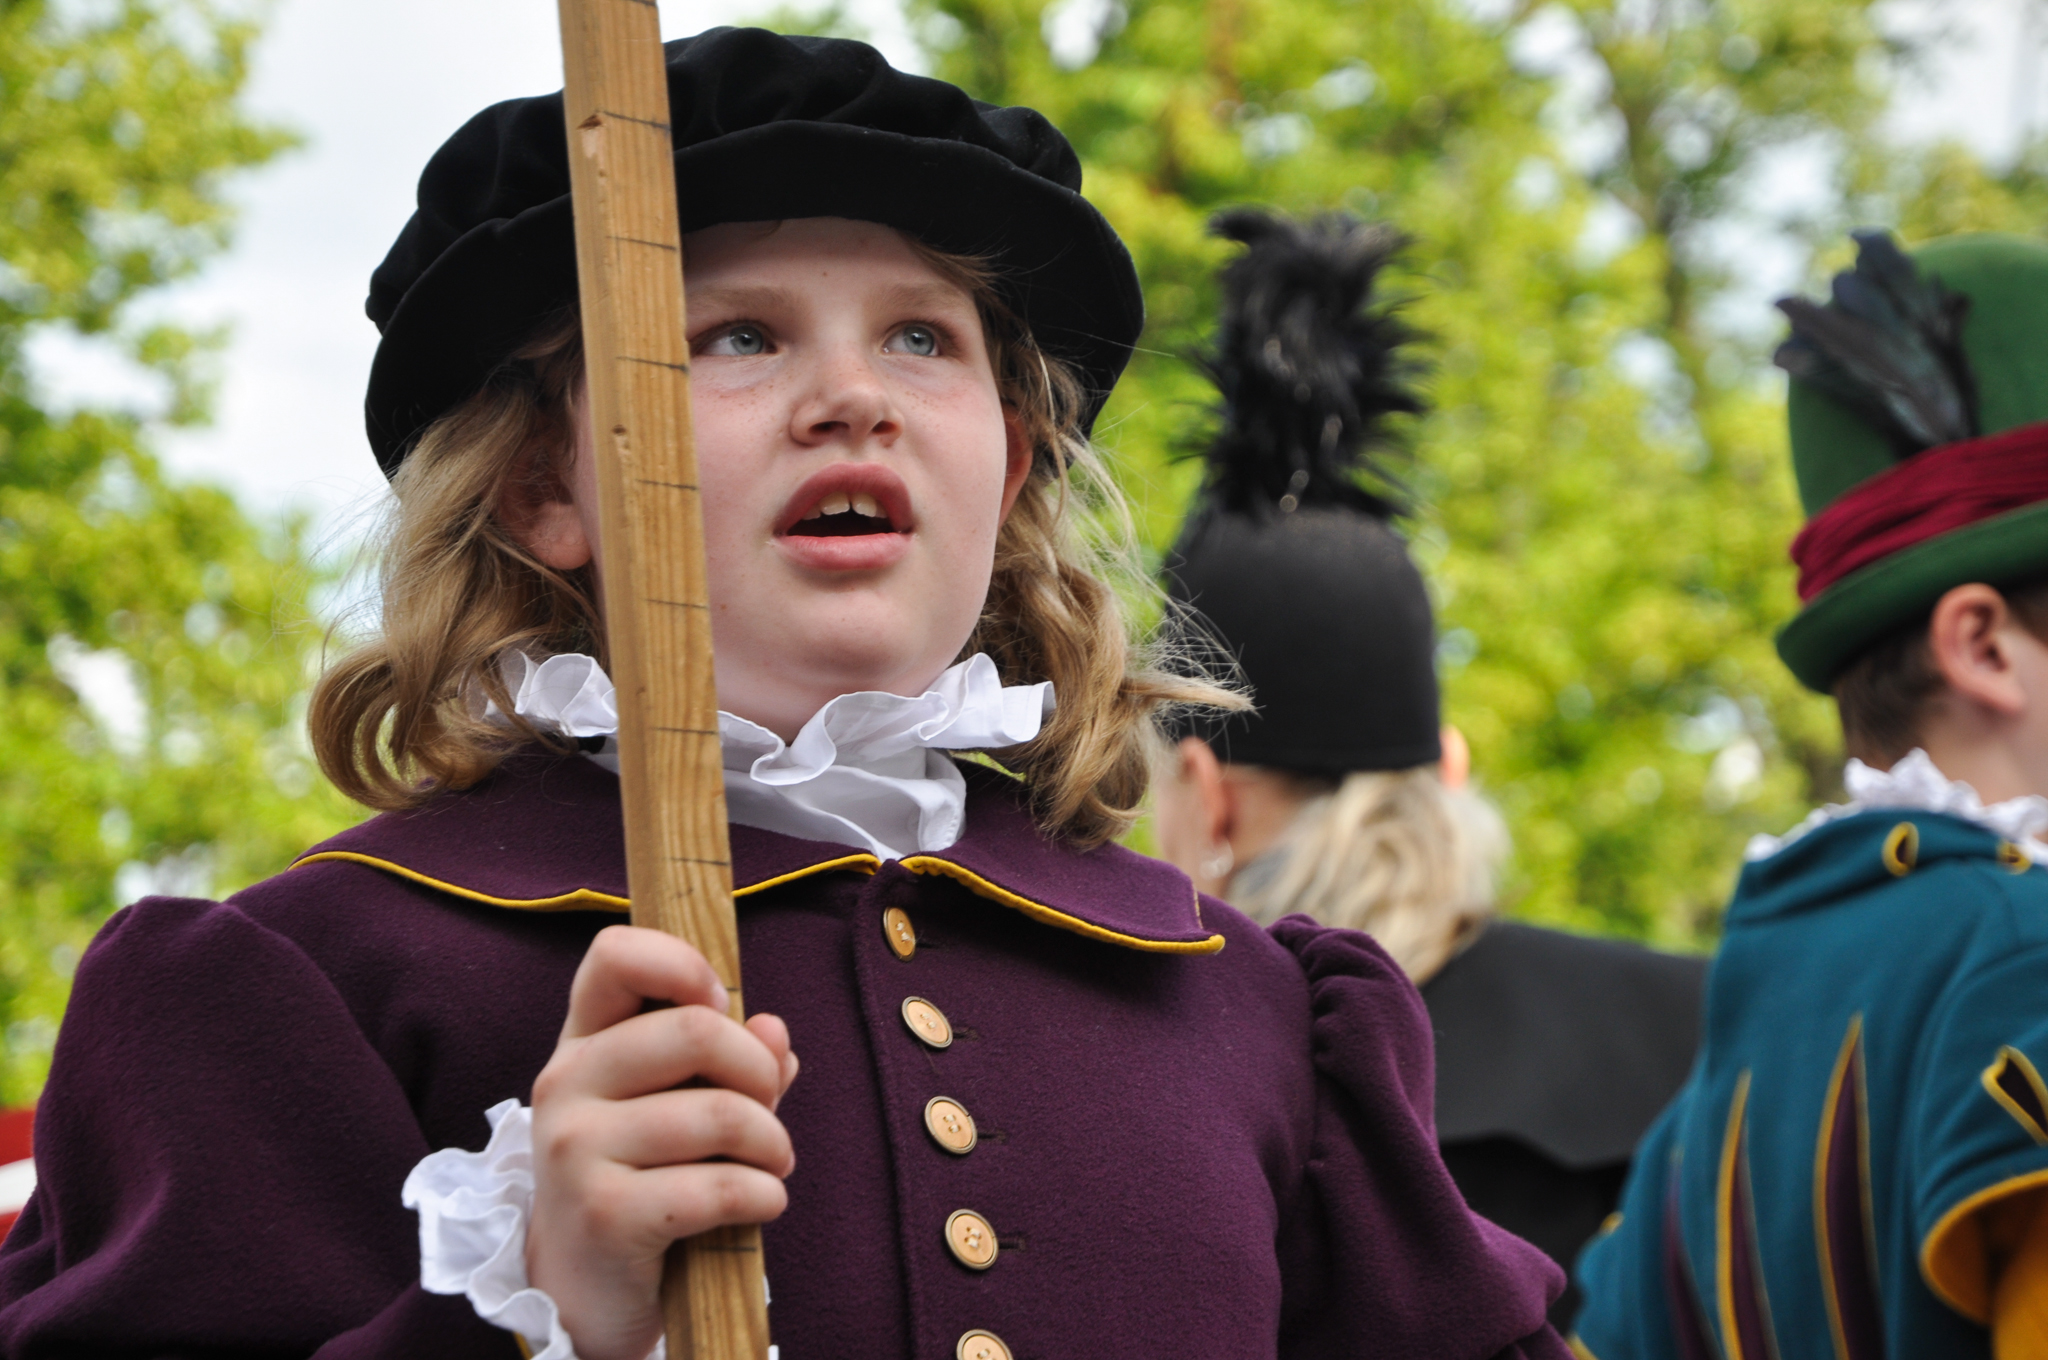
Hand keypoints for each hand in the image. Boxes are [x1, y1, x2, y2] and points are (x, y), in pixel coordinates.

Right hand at [527, 925, 798, 1359]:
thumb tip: (775, 1032)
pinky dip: (764, 1196)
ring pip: (722, 1114)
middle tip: (769, 1114)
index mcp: (583, 1040)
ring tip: (771, 1167)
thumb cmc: (644, 1175)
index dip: (684, 966)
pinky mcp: (603, 1215)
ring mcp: (576, 1150)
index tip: (719, 1009)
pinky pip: (719, 1188)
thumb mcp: (677, 1104)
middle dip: (761, 1075)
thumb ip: (731, 1059)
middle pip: (697, 1030)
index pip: (615, 954)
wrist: (583, 1286)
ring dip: (773, 1146)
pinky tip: (760, 1204)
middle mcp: (566, 1083)